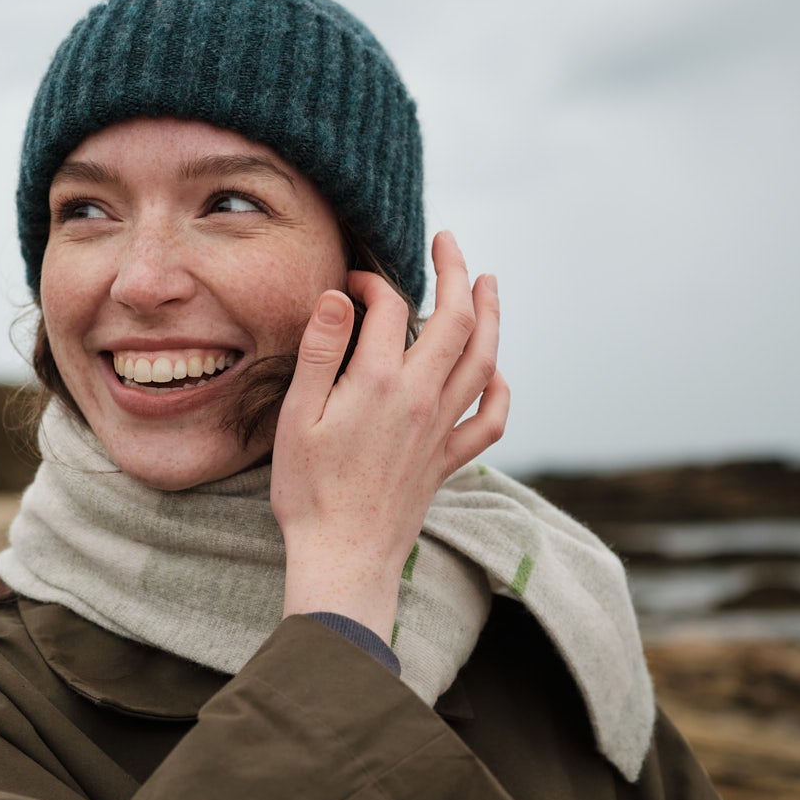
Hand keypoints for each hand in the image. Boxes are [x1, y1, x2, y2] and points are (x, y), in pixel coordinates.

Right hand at [273, 230, 508, 638]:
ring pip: (484, 360)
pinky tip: (497, 373)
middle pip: (457, 320)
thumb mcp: (298, 417)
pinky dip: (501, 390)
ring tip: (489, 282)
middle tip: (446, 241)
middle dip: (455, 272)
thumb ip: (321, 352)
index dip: (372, 284)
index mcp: (379, 383)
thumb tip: (337, 296)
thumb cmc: (309, 491)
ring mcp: (441, 430)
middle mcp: (421, 399)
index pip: (391, 308)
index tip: (352, 283)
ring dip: (491, 315)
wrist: (344, 557)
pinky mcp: (448, 459)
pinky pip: (491, 419)